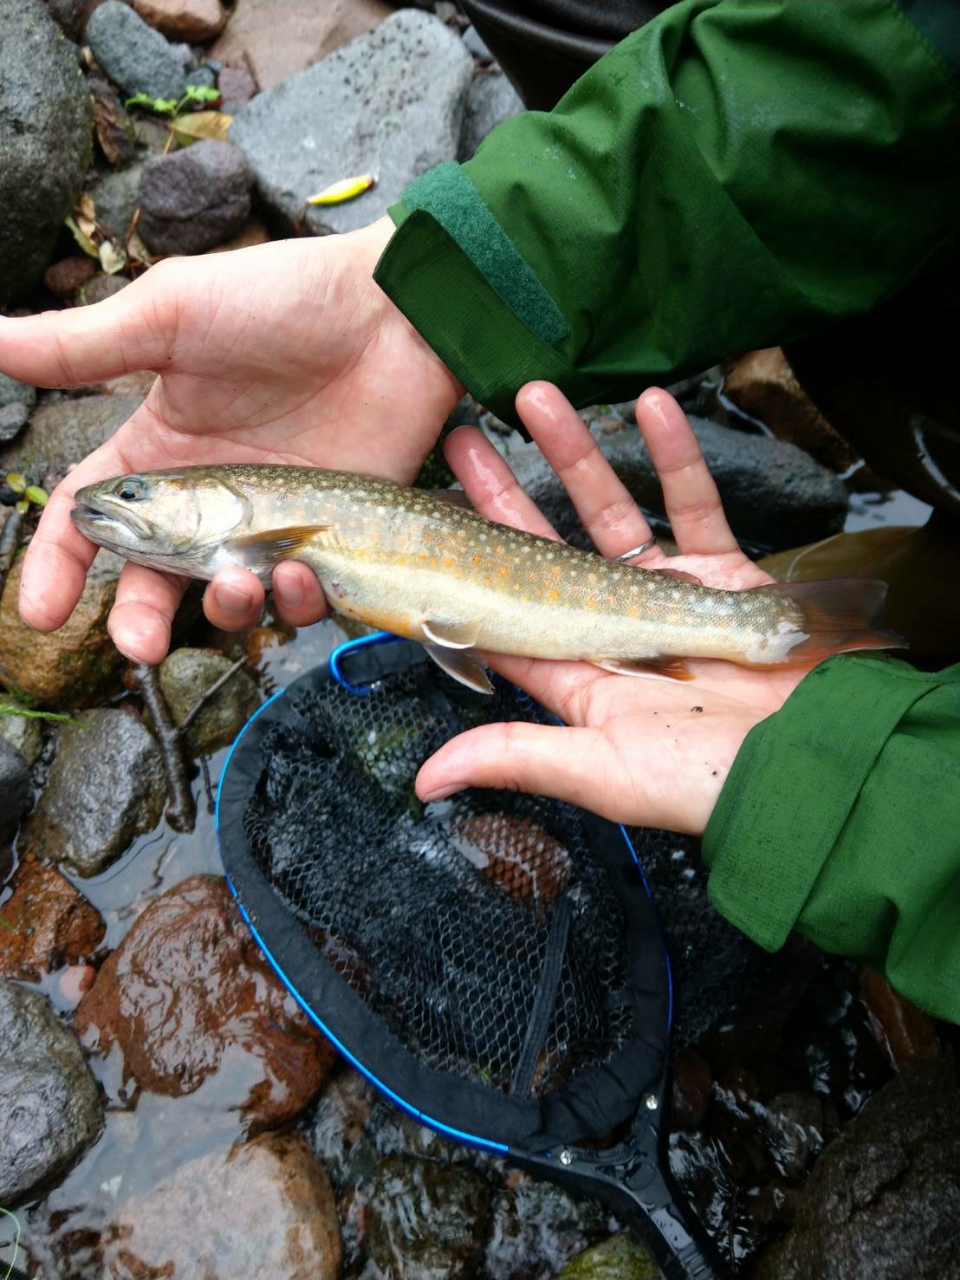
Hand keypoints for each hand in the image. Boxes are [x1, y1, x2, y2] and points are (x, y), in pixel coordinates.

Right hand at [0, 219, 461, 661]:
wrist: (391, 311)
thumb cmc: (281, 300)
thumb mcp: (171, 316)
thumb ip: (83, 347)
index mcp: (162, 452)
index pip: (93, 520)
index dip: (59, 566)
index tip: (39, 612)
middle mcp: (212, 500)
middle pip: (157, 581)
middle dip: (137, 619)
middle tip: (137, 644)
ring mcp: (274, 523)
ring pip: (233, 597)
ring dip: (225, 609)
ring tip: (236, 586)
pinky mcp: (333, 537)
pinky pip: (306, 594)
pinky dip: (297, 600)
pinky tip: (300, 572)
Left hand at [416, 383, 812, 835]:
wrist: (816, 759)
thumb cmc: (708, 780)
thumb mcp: (602, 772)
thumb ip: (517, 757)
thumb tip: (427, 781)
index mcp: (578, 672)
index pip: (503, 609)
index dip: (467, 561)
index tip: (432, 510)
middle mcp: (613, 627)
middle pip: (546, 547)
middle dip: (506, 490)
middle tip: (466, 437)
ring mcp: (667, 595)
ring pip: (611, 513)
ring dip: (577, 454)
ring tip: (539, 397)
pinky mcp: (723, 575)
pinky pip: (695, 504)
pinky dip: (676, 455)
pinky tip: (653, 405)